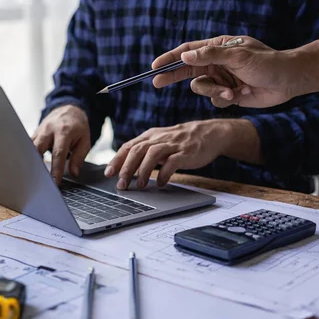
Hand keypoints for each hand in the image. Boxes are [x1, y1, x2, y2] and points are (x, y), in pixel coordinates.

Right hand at [32, 105, 90, 184]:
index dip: (56, 169)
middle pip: (38, 148)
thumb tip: (73, 173)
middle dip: (37, 165)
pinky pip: (29, 145)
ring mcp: (40, 130)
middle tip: (39, 181)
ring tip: (33, 176)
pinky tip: (30, 166)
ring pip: (30, 147)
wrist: (70, 109)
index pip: (58, 153)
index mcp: (64, 131)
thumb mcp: (85, 141)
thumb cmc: (78, 126)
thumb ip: (79, 157)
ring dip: (31, 161)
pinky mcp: (35, 132)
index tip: (54, 182)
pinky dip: (29, 155)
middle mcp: (49, 129)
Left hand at [104, 121, 230, 188]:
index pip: (129, 146)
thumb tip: (126, 167)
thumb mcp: (160, 142)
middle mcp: (159, 138)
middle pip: (138, 150)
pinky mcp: (186, 152)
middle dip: (127, 168)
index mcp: (150, 136)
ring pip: (152, 154)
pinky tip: (161, 183)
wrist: (210, 133)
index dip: (117, 160)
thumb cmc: (181, 141)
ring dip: (144, 170)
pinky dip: (165, 173)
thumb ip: (145, 151)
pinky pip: (173, 162)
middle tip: (122, 184)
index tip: (108, 173)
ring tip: (140, 185)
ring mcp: (173, 144)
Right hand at [151, 36, 298, 107]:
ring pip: (201, 88)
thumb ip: (210, 56)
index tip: (155, 66)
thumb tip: (184, 55)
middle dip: (173, 76)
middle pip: (187, 69)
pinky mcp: (229, 94)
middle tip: (156, 83)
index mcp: (218, 48)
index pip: (188, 51)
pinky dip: (226, 99)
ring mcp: (222, 78)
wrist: (289, 80)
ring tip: (232, 92)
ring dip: (214, 92)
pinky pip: (215, 100)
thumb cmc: (267, 63)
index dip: (170, 58)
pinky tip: (243, 94)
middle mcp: (217, 62)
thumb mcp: (237, 56)